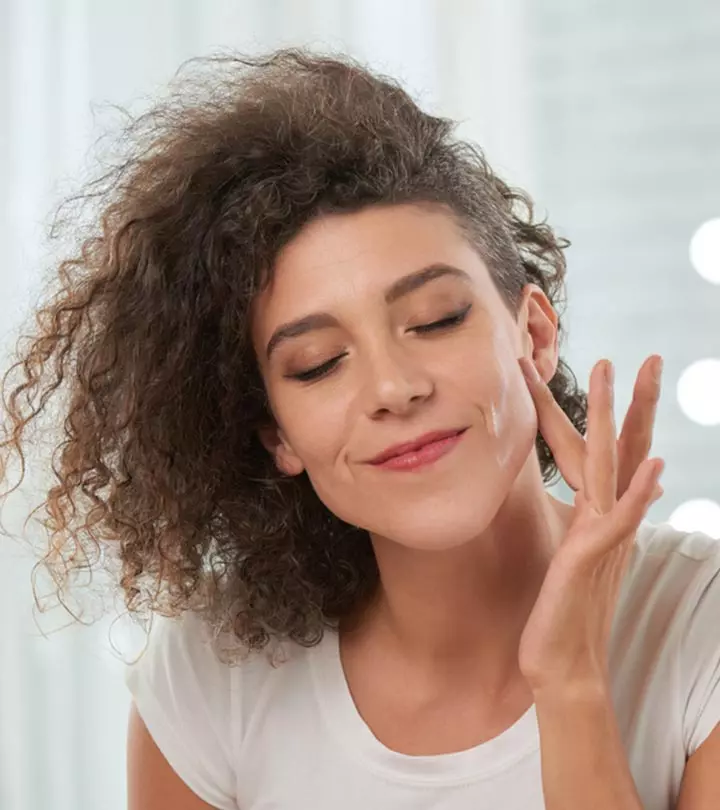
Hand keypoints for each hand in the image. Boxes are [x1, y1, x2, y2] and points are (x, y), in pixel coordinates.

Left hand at [516, 356, 663, 692]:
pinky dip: (639, 491)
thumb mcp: (568, 549)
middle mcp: (604, 514)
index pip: (594, 449)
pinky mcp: (595, 556)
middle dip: (623, 399)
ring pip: (613, 463)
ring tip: (624, 372)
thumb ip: (583, 517)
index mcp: (594, 509)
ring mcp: (603, 532)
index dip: (589, 410)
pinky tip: (654, 464)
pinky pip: (622, 519)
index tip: (590, 369)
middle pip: (617, 446)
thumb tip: (592, 498)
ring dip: (620, 416)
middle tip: (638, 356)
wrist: (560, 660)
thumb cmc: (560, 605)